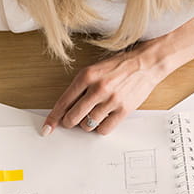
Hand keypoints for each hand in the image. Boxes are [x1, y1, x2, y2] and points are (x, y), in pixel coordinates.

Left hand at [44, 47, 163, 135]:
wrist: (146, 63)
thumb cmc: (118, 67)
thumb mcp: (94, 71)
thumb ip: (79, 88)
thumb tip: (65, 109)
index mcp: (86, 76)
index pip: (63, 102)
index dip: (53, 118)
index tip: (47, 127)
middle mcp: (98, 88)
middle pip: (73, 117)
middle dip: (69, 122)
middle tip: (72, 121)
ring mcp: (111, 100)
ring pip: (87, 125)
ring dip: (86, 124)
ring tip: (93, 114)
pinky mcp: (124, 110)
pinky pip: (104, 129)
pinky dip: (100, 128)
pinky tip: (103, 119)